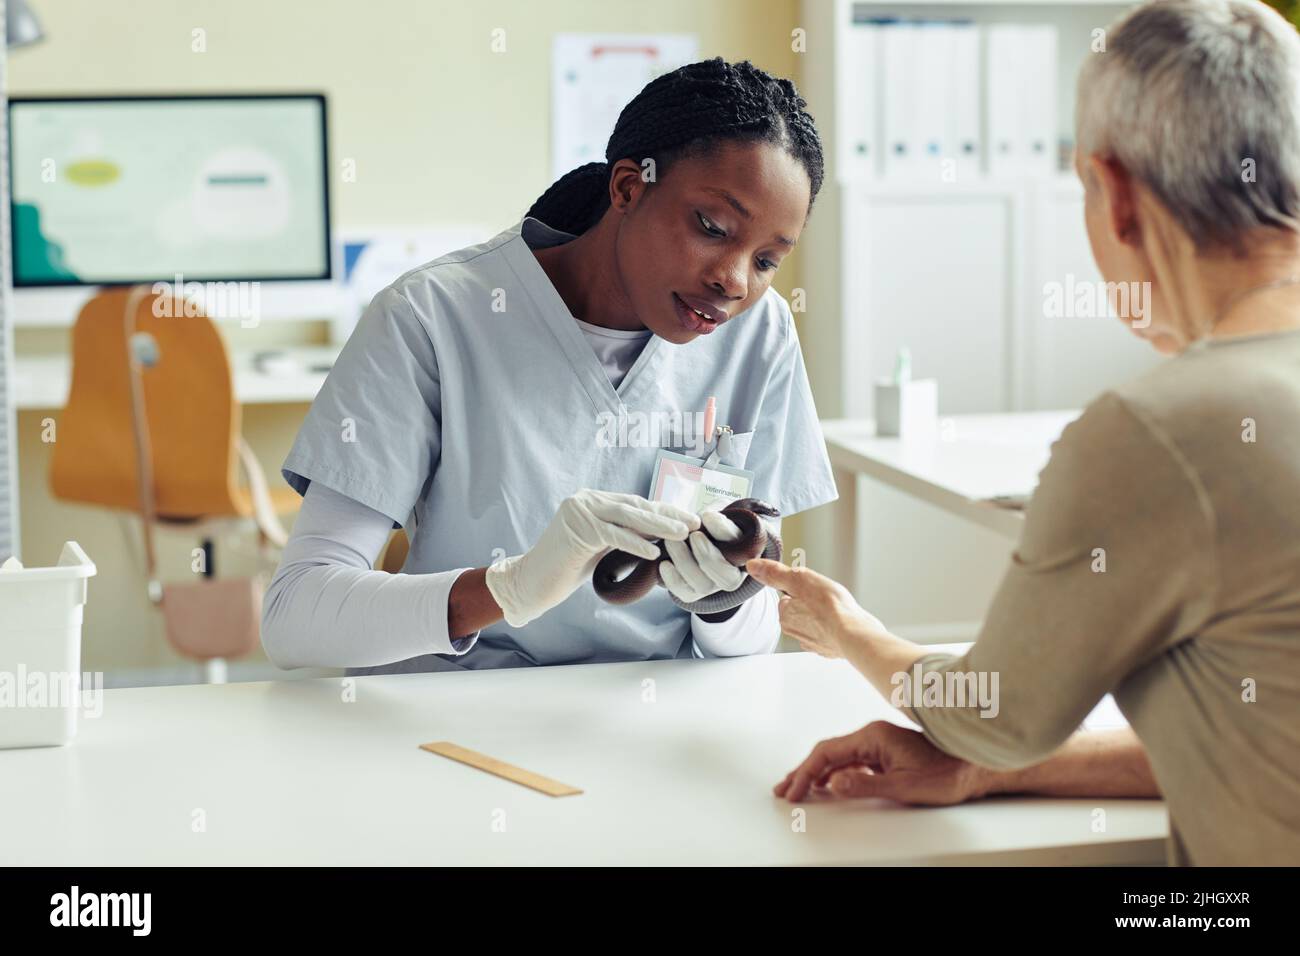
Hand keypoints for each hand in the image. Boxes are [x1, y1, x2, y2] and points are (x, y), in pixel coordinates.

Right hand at [485, 489, 699, 626]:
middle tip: (694, 524)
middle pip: (635, 506)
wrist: (531, 583)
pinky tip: (654, 551)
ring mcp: (580, 510)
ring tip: (683, 534)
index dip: (663, 511)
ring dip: (659, 525)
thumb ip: (622, 534)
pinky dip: (635, 543)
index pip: (635, 503)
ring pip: (628, 516)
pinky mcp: (577, 528)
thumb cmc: (565, 569)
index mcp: (593, 500)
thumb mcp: (600, 546)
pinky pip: (613, 534)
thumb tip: (660, 534)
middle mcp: (586, 499)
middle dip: (667, 515)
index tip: (689, 520)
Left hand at [658, 510, 747, 603]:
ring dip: (686, 563)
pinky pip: (684, 593)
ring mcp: (712, 586)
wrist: (694, 536)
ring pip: (704, 585)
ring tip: (672, 542)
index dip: (725, 533)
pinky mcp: (692, 592)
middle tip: (693, 535)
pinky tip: (664, 564)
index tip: (708, 517)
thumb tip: (709, 518)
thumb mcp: (719, 514)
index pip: (744, 548)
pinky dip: (673, 580)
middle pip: (727, 578)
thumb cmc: (711, 523)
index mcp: (745, 555)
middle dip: (708, 556)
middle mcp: (732, 576)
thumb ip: (717, 519)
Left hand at [746, 558, 886, 659]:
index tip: (812, 589)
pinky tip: (842, 623)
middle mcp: (795, 632)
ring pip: (814, 623)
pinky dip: (834, 629)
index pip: (787, 597)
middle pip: (800, 610)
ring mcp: (812, 643)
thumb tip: (753, 566)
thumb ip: (775, 573)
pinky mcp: (829, 649)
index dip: (801, 589)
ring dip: (823, 616)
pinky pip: (828, 635)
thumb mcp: (799, 579)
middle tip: (826, 598)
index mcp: (785, 616)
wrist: (854, 634)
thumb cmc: (830, 607)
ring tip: (836, 610)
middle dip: (812, 603)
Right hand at [774, 720, 989, 805]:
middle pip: (828, 752)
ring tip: (799, 788)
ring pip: (839, 756)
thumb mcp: (904, 787)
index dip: (806, 772)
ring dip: (817, 772)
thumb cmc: (947, 774)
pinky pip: (852, 760)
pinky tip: (829, 785)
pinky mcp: (887, 752)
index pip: (828, 752)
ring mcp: (880, 743)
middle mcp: (873, 735)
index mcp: (873, 737)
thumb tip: (833, 784)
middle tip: (785, 789)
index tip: (793, 790)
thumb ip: (865, 785)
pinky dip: (835, 773)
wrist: (975, 767)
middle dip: (804, 771)